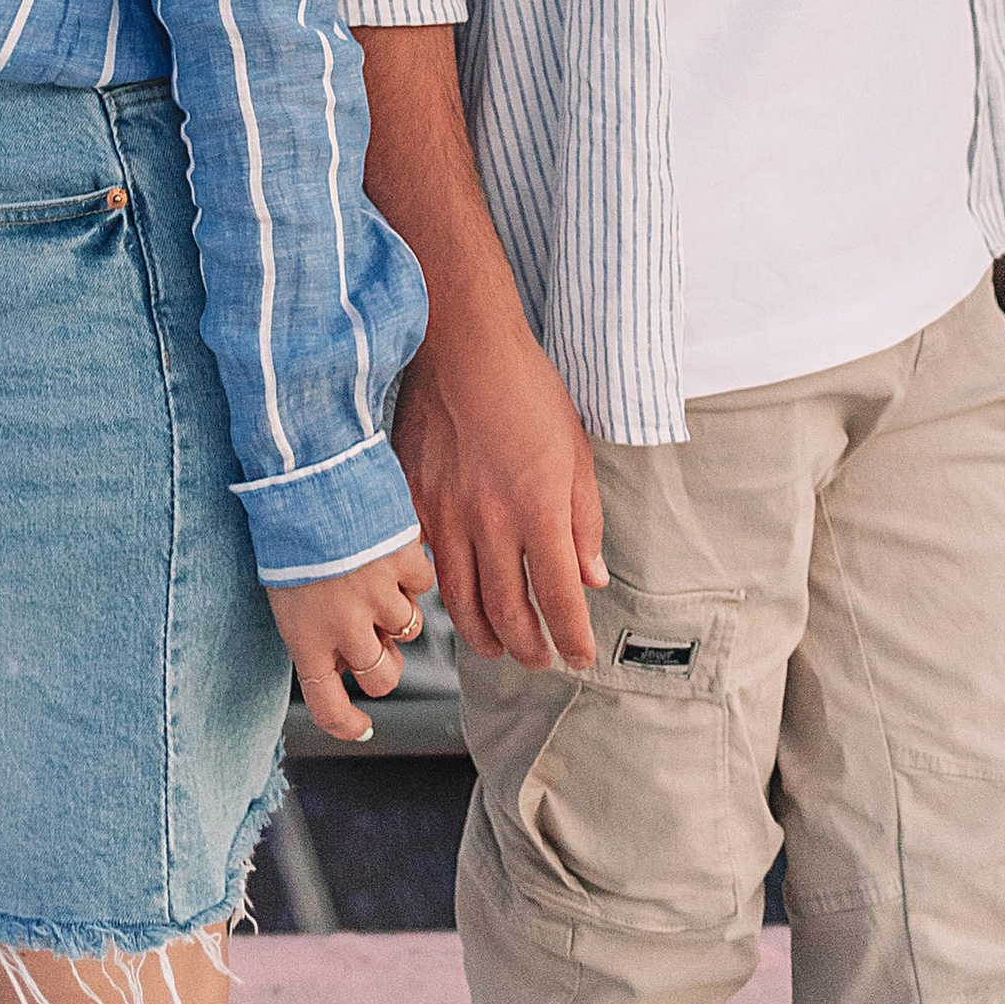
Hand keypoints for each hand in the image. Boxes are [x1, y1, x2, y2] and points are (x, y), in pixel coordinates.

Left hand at [268, 541, 438, 745]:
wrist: (301, 474)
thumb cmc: (282, 525)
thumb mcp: (283, 587)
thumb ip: (313, 625)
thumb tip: (341, 651)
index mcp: (306, 637)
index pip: (328, 706)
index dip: (346, 724)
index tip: (360, 726)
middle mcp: (346, 627)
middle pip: (382, 677)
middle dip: (382, 666)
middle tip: (375, 640)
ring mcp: (380, 597)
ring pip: (407, 630)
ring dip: (396, 613)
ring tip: (375, 576)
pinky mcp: (405, 564)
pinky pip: (422, 584)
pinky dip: (411, 570)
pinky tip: (389, 546)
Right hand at [393, 312, 605, 672]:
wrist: (461, 343)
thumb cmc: (524, 386)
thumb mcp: (576, 450)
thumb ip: (584, 521)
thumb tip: (590, 577)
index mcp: (540, 508)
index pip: (559, 598)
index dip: (572, 638)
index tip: (579, 655)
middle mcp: (491, 520)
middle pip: (509, 612)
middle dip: (529, 648)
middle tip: (539, 660)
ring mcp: (446, 513)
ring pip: (462, 601)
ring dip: (484, 636)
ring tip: (498, 648)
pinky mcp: (414, 500)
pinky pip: (428, 563)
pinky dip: (444, 592)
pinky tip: (456, 599)